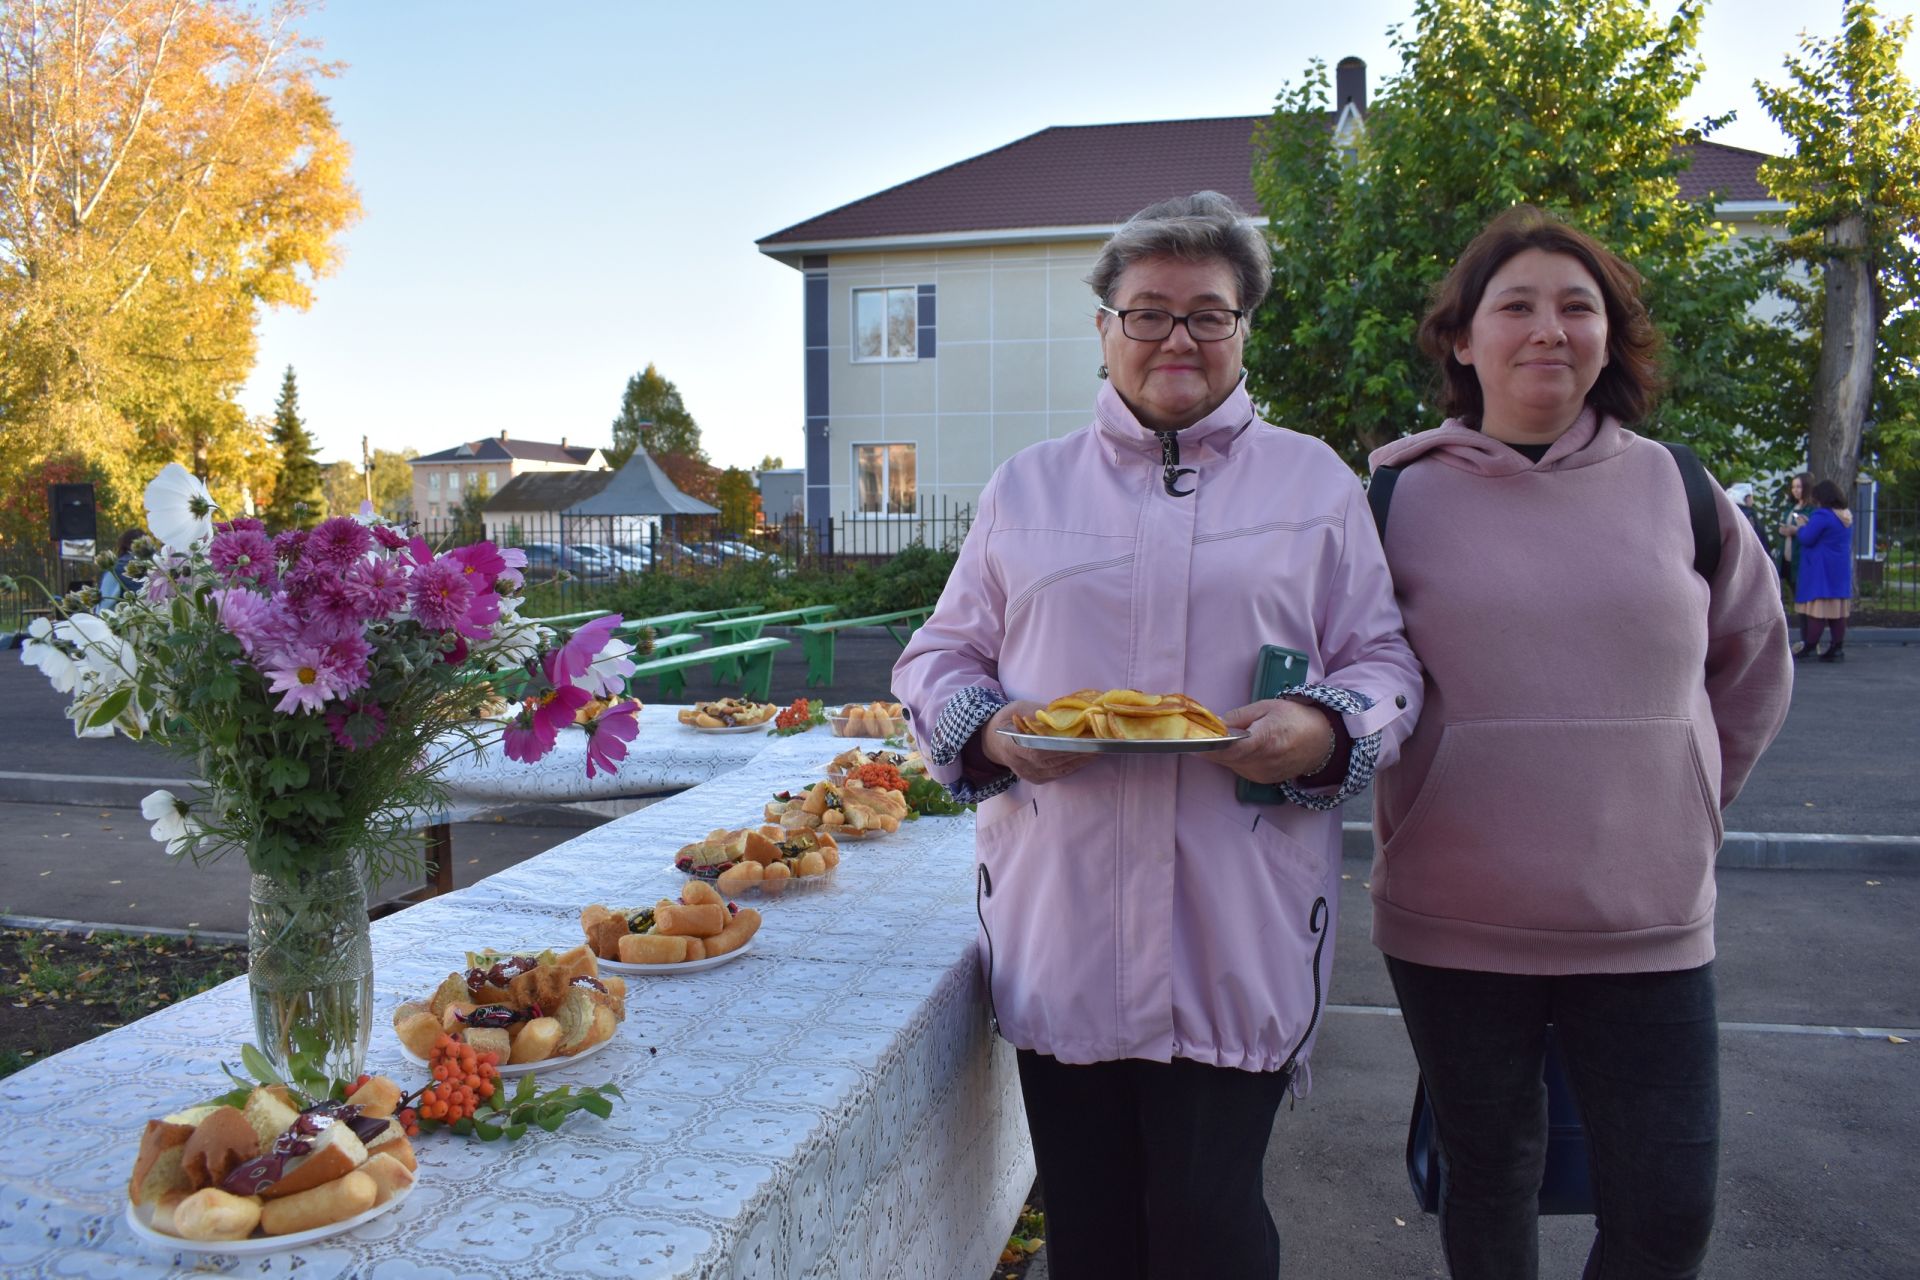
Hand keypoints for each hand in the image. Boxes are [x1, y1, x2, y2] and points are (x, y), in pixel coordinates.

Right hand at [975, 701, 1096, 784]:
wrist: (993, 740)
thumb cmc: (1008, 719)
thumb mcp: (1020, 707)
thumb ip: (1042, 712)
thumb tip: (1071, 711)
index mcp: (1011, 745)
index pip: (1037, 750)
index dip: (1061, 746)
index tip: (1081, 738)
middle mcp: (1020, 765)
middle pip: (1053, 760)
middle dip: (1079, 750)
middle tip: (1101, 739)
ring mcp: (1029, 775)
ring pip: (1060, 768)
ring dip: (1082, 758)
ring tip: (1101, 746)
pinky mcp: (1037, 779)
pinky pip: (1060, 773)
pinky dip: (1076, 764)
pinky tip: (1090, 755)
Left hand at [1198, 698, 1335, 785]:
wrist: (1322, 742)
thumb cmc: (1295, 719)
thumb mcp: (1267, 707)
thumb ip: (1239, 716)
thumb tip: (1215, 723)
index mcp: (1266, 740)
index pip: (1231, 748)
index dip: (1209, 746)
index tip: (1192, 741)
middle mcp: (1263, 761)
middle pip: (1226, 758)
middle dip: (1208, 749)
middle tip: (1192, 737)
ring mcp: (1263, 774)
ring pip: (1230, 766)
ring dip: (1219, 755)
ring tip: (1211, 741)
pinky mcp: (1263, 781)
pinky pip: (1239, 770)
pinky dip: (1232, 760)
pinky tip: (1231, 750)